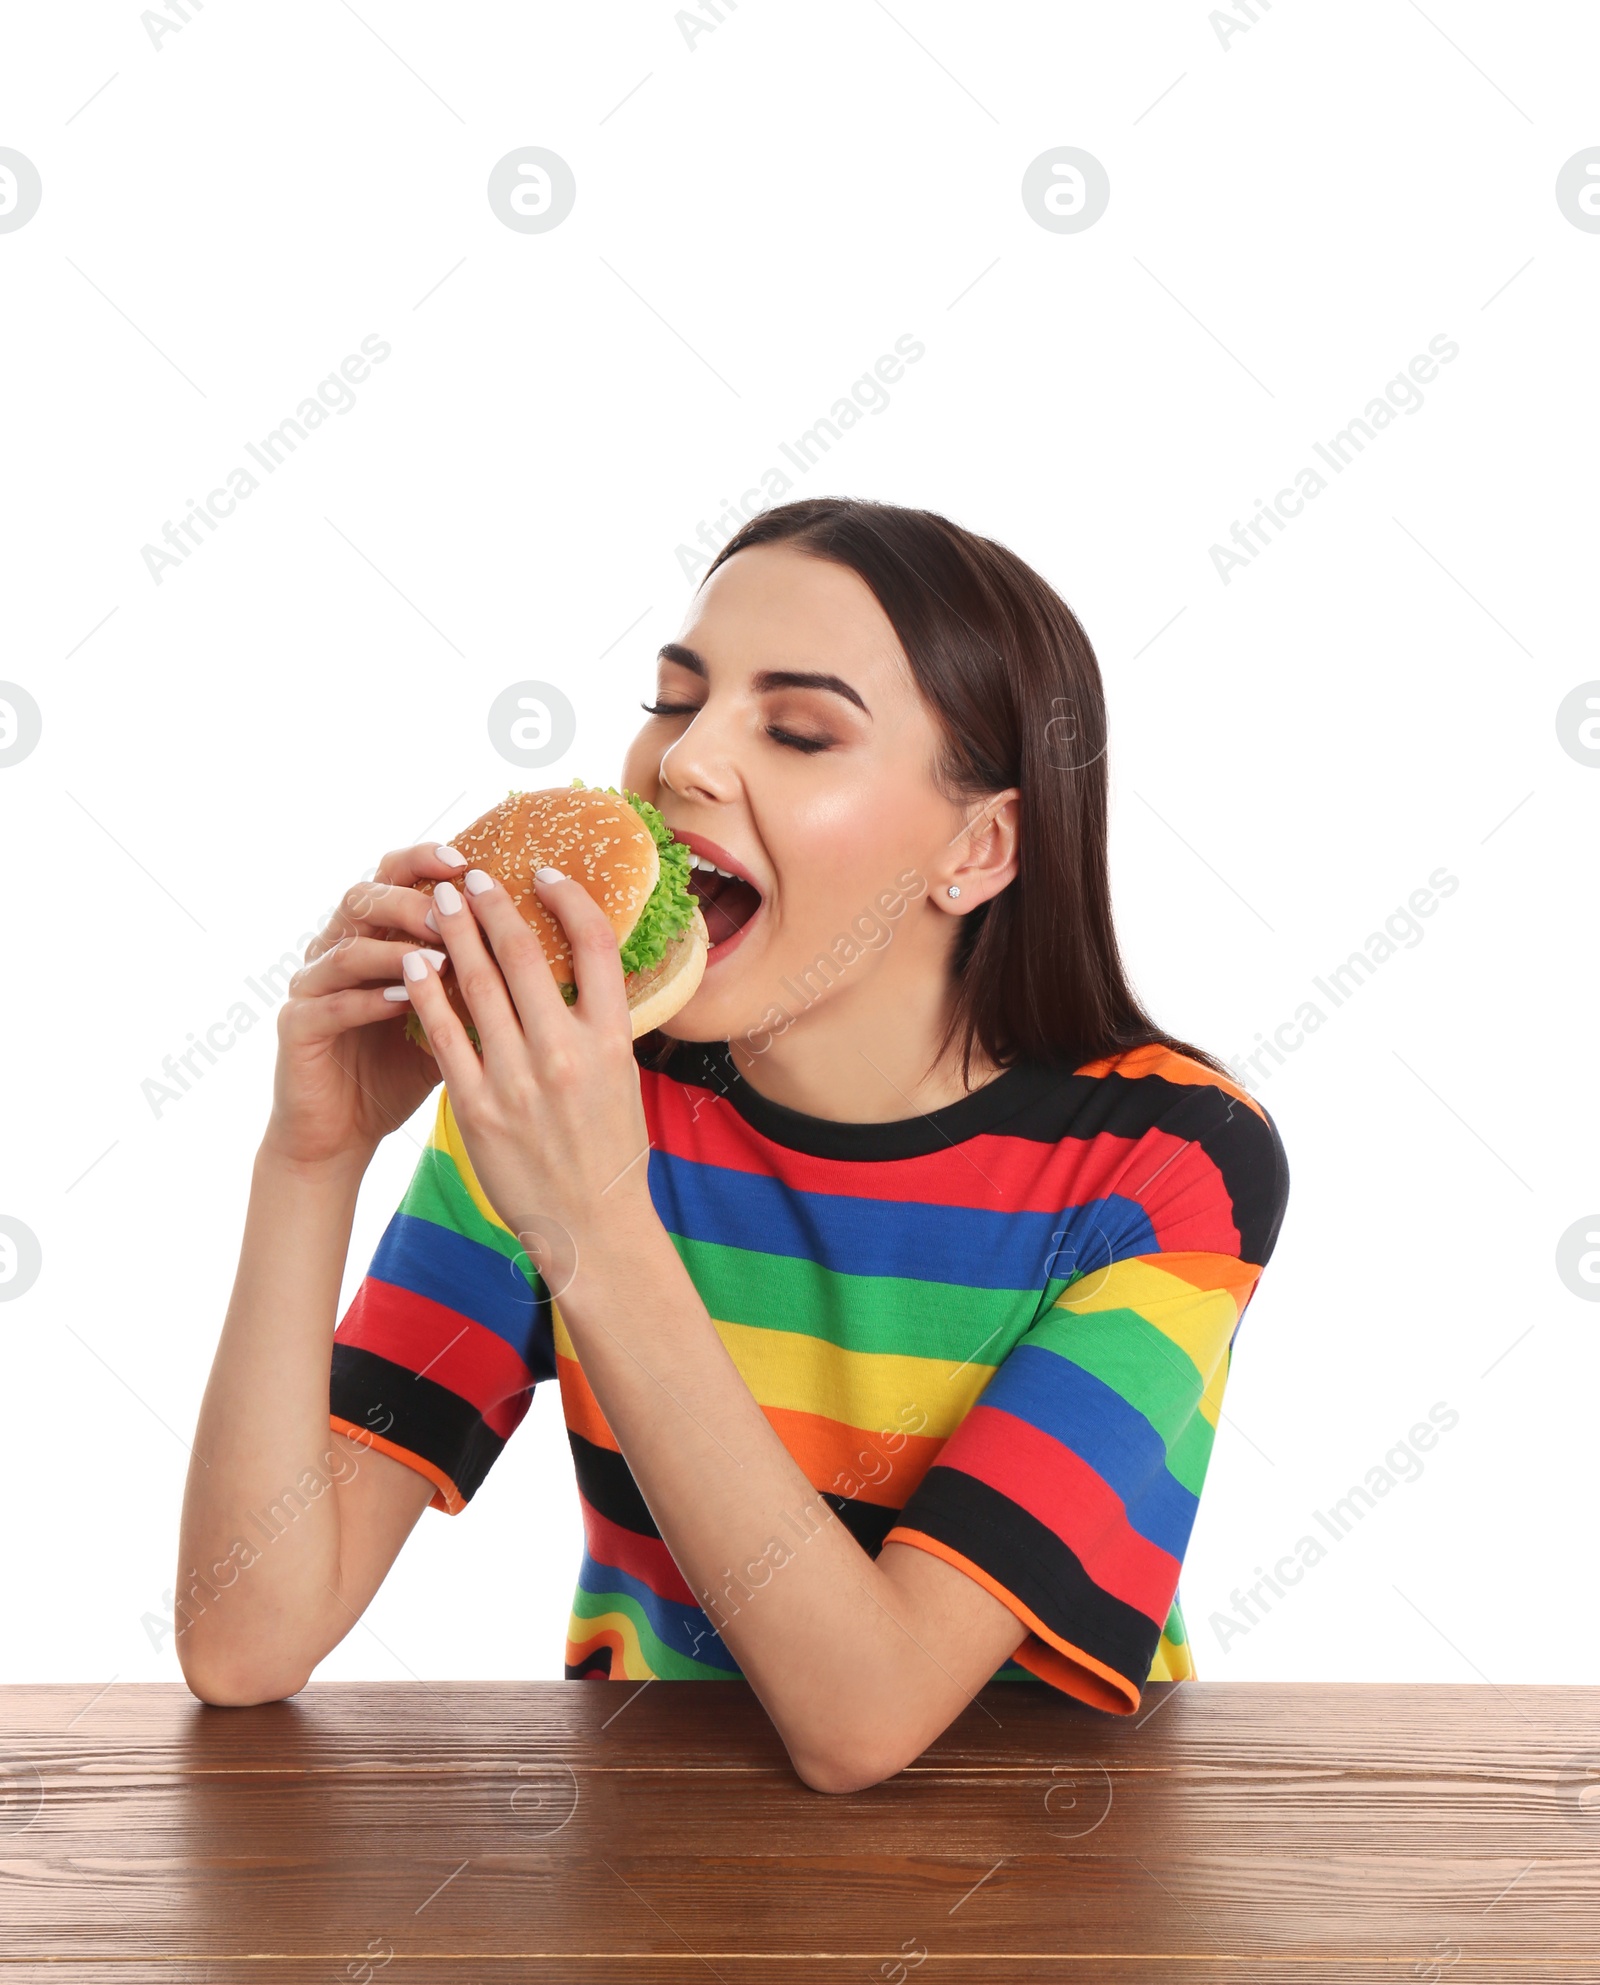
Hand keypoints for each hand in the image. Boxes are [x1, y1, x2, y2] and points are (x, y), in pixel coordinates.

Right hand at [261, 841, 468, 1171]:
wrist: (341, 1132)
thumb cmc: (400, 1069)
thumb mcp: (450, 1018)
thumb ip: (480, 981)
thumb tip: (550, 955)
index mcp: (373, 935)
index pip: (393, 877)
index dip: (424, 861)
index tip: (468, 862)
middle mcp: (336, 948)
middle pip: (365, 898)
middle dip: (413, 900)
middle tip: (456, 909)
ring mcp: (311, 985)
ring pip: (347, 947)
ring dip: (396, 948)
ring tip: (443, 958)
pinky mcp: (296, 1025)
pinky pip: (329, 1002)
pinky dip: (369, 999)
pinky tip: (405, 1001)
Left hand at [398, 863, 655, 1273]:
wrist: (590, 1225)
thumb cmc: (609, 1150)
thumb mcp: (623, 1076)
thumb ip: (598, 1023)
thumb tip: (584, 967)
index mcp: (611, 1040)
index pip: (595, 945)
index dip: (568, 898)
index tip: (544, 873)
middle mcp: (566, 1053)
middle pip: (524, 954)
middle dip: (494, 904)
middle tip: (472, 874)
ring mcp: (518, 1080)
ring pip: (477, 985)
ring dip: (454, 934)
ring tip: (437, 902)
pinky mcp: (477, 1108)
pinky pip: (444, 1035)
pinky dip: (426, 992)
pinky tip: (413, 963)